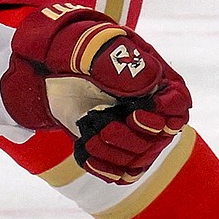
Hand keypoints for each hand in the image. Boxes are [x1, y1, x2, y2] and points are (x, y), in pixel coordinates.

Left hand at [0, 5, 191, 183]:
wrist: (39, 67)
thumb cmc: (65, 47)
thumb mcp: (85, 45)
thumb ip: (115, 60)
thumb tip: (149, 84)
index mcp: (151, 74)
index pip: (178, 105)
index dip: (164, 116)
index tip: (135, 112)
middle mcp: (148, 104)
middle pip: (160, 139)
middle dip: (130, 138)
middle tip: (102, 123)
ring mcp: (131, 128)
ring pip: (140, 160)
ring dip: (112, 153)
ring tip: (89, 133)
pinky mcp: (112, 147)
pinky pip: (120, 173)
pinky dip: (101, 166)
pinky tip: (84, 147)